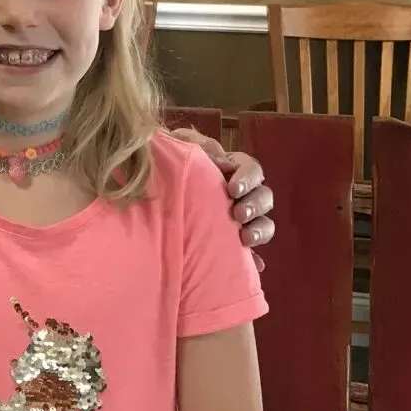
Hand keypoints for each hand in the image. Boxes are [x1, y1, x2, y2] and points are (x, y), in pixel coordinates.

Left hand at [168, 128, 275, 269]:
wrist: (146, 188)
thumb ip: (196, 143)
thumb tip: (220, 158)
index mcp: (231, 169)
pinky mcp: (232, 244)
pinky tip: (254, 267)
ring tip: (245, 238)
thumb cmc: (168, 164)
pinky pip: (250, 255)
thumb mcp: (179, 145)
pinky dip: (253, 260)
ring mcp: (239, 220)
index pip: (251, 168)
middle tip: (238, 214)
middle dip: (255, 205)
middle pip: (264, 197)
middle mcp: (241, 195)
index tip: (233, 188)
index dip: (248, 177)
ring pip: (264, 224)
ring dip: (260, 230)